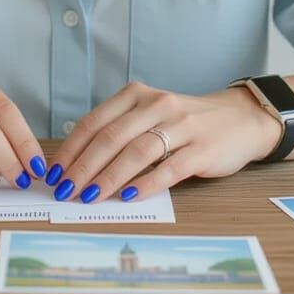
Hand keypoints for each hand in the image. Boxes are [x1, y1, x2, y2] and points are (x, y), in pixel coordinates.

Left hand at [43, 81, 282, 203]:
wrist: (239, 118)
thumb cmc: (186, 121)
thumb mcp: (151, 114)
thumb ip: (121, 131)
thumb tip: (78, 164)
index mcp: (138, 95)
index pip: (94, 122)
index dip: (71, 149)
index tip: (54, 173)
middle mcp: (157, 104)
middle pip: (111, 137)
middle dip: (83, 167)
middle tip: (65, 191)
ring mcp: (181, 125)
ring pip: (137, 151)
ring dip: (108, 178)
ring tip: (90, 198)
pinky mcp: (202, 148)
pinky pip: (169, 167)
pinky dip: (147, 183)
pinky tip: (129, 197)